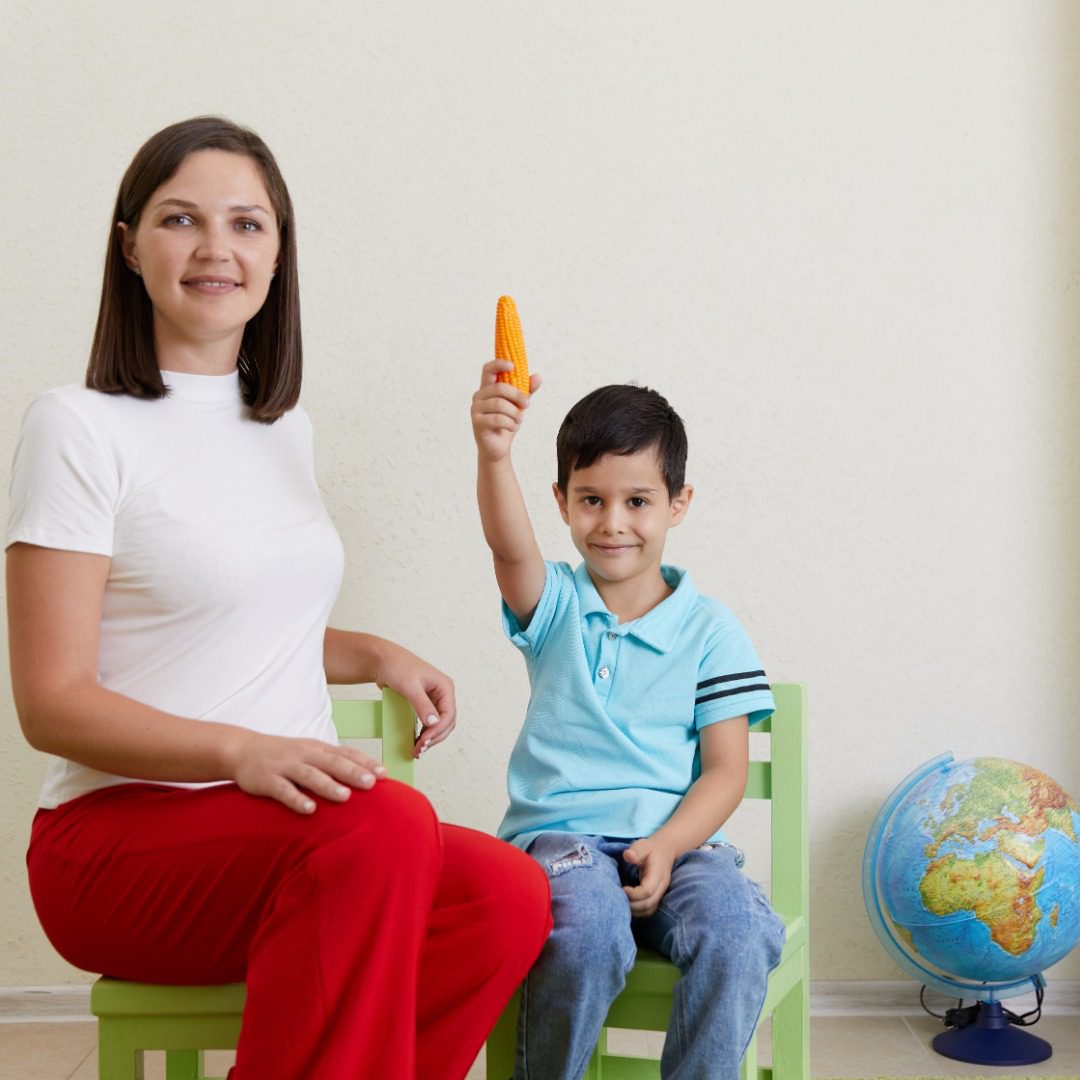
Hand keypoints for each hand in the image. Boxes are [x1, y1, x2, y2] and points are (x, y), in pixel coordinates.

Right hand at [228, 731, 384, 814]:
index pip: (346, 753)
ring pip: (310, 775)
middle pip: (332, 763)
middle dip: (352, 773)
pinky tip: (309, 809)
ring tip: (345, 796)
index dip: (365, 762)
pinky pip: (283, 791)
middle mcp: (304, 754)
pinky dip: (296, 799)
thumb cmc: (284, 755)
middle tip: (372, 783)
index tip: (384, 774)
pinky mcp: (267, 779)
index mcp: (318, 748)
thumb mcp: (310, 753)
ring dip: (328, 785)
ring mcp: (285, 766)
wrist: (242, 749)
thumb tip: (364, 776)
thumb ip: (332, 762)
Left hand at [372, 641, 456, 756]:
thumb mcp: (410, 686)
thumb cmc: (397, 666)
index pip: (449, 714)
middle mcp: (442, 694)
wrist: (382, 661)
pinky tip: (416, 741)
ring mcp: (433, 700)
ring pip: (439, 725)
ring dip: (430, 738)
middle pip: (446, 723)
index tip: (425, 741)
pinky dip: (424, 733)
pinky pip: (428, 723)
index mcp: (445, 687)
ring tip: (418, 750)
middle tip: (420, 749)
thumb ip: (422, 705)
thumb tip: (434, 723)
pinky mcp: (423, 705)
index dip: (438, 730)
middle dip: (435, 737)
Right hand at [471, 359, 541, 462]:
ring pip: (499, 404)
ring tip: (519, 419)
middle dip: (517, 395)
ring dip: (515, 413)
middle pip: (499, 388)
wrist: (499, 447)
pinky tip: (512, 427)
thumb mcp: (519, 405)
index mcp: (487, 388)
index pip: (488, 369)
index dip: (499, 364)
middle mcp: (479, 396)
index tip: (513, 365)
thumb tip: (538, 376)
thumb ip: (527, 390)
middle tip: (528, 404)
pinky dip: (510, 424)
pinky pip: (497, 419)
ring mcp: (475, 409)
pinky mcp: (477, 423)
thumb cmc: (507, 422)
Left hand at [622, 836, 677, 916]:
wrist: (665, 851)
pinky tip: (628, 905)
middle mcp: (661, 887)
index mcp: (657, 875)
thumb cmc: (650, 849)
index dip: (634, 894)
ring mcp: (660, 893)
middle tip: (618, 898)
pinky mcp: (657, 897)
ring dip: (635, 910)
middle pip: (648, 903)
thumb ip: (636, 850)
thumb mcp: (643, 845)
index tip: (622, 888)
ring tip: (622, 903)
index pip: (647, 891)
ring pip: (649, 909)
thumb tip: (628, 856)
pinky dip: (638, 911)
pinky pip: (649, 910)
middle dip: (632, 905)